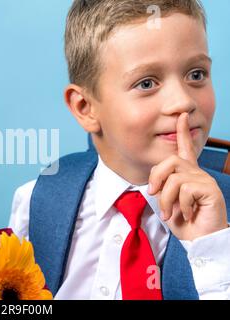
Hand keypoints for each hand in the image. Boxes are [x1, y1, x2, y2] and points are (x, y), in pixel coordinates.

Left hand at [148, 113, 227, 240]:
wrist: (198, 239)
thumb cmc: (183, 221)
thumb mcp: (166, 201)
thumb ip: (161, 186)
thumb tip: (152, 182)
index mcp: (187, 174)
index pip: (185, 149)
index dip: (182, 132)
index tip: (181, 115)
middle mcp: (197, 173)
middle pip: (170, 161)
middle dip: (156, 178)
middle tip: (153, 195)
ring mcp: (205, 180)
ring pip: (173, 178)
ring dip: (166, 199)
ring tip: (171, 212)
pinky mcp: (210, 189)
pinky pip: (184, 189)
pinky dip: (180, 205)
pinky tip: (188, 213)